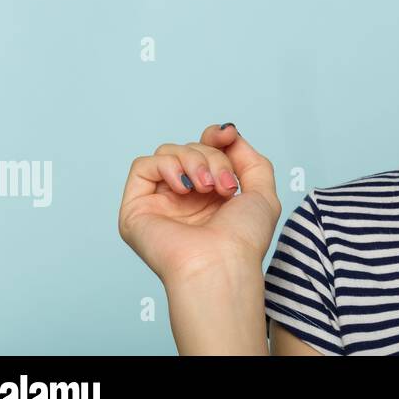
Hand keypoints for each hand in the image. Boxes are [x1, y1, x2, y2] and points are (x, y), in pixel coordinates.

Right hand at [118, 123, 280, 284]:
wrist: (222, 263)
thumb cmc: (244, 239)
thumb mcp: (262, 192)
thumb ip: (250, 159)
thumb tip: (228, 134)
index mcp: (210, 194)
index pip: (205, 148)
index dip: (215, 136)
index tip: (228, 135)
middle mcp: (184, 197)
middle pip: (191, 148)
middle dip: (213, 157)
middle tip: (225, 186)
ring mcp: (160, 202)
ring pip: (169, 153)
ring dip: (194, 161)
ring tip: (208, 188)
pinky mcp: (136, 208)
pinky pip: (143, 166)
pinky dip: (166, 167)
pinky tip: (184, 188)